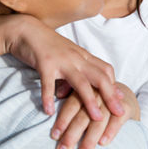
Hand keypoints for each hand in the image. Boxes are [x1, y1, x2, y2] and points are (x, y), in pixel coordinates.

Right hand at [7, 16, 124, 119]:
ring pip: (80, 82)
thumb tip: (79, 92)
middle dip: (111, 96)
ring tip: (96, 118)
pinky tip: (48, 111)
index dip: (114, 85)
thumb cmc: (46, 45)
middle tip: (119, 113)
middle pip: (99, 77)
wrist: (26, 30)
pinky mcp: (44, 63)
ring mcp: (61, 60)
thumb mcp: (66, 56)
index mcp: (82, 55)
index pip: (105, 70)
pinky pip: (48, 83)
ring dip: (90, 101)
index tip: (121, 101)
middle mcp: (76, 57)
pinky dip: (48, 98)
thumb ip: (75, 71)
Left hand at [50, 83, 139, 148]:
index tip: (54, 136)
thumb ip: (67, 93)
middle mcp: (98, 93)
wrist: (123, 93)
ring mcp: (112, 101)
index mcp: (84, 88)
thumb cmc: (95, 96)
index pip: (71, 105)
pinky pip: (118, 121)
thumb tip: (53, 100)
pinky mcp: (126, 107)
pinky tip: (103, 143)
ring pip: (99, 121)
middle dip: (72, 135)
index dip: (63, 121)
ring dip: (89, 140)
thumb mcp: (81, 91)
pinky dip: (110, 131)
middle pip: (83, 116)